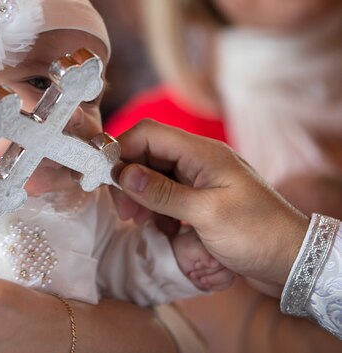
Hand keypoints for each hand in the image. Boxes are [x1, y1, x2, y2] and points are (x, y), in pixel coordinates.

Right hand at [111, 119, 309, 290]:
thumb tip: (122, 173)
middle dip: (129, 179)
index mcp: (202, 153)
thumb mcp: (206, 214)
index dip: (122, 149)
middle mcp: (199, 161)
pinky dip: (157, 210)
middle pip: (149, 155)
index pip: (149, 134)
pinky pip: (167, 196)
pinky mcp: (201, 199)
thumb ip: (162, 193)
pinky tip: (162, 230)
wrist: (292, 260)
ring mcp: (200, 180)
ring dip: (141, 198)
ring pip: (154, 177)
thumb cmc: (256, 233)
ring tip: (139, 223)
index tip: (102, 174)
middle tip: (123, 210)